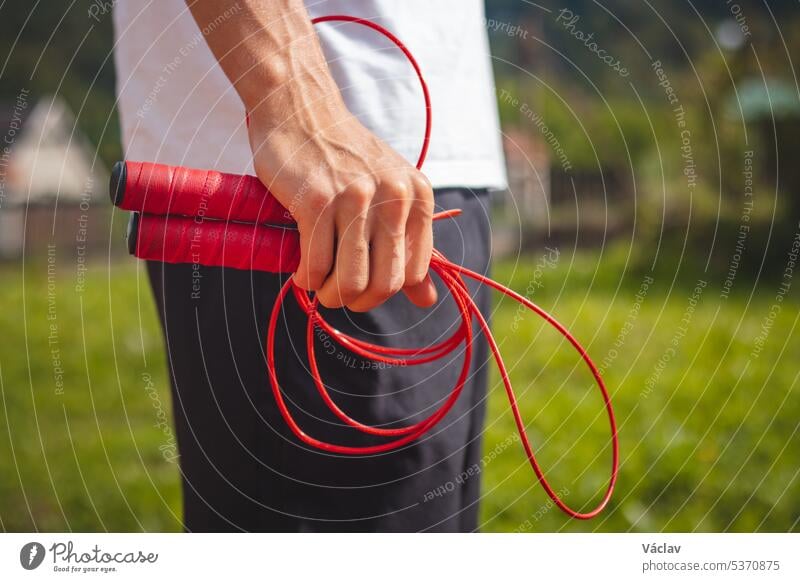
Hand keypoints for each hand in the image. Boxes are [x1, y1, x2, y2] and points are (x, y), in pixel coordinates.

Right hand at [247, 87, 436, 311]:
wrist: (301, 110)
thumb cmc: (344, 158)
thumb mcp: (389, 192)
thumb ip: (409, 245)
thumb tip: (427, 300)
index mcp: (417, 196)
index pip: (411, 274)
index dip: (383, 291)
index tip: (363, 285)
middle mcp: (393, 197)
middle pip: (382, 285)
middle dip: (357, 301)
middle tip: (337, 294)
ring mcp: (355, 199)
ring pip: (349, 282)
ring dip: (329, 295)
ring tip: (318, 284)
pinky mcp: (317, 202)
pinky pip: (315, 265)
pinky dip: (306, 279)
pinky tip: (301, 270)